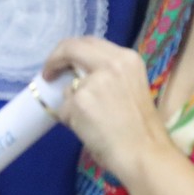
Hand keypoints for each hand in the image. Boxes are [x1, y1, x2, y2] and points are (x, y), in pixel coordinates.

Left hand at [43, 37, 169, 178]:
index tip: (61, 63)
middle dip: (55, 59)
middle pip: (71, 48)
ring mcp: (94, 81)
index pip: (89, 42)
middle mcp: (111, 63)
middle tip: (48, 74)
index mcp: (127, 58)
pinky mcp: (80, 101)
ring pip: (68, 88)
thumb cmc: (141, 128)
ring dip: (72, 105)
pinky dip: (71, 122)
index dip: (70, 50)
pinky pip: (64, 110)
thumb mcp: (131, 87)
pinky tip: (90, 132)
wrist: (145, 152)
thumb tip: (77, 77)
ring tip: (92, 123)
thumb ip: (107, 75)